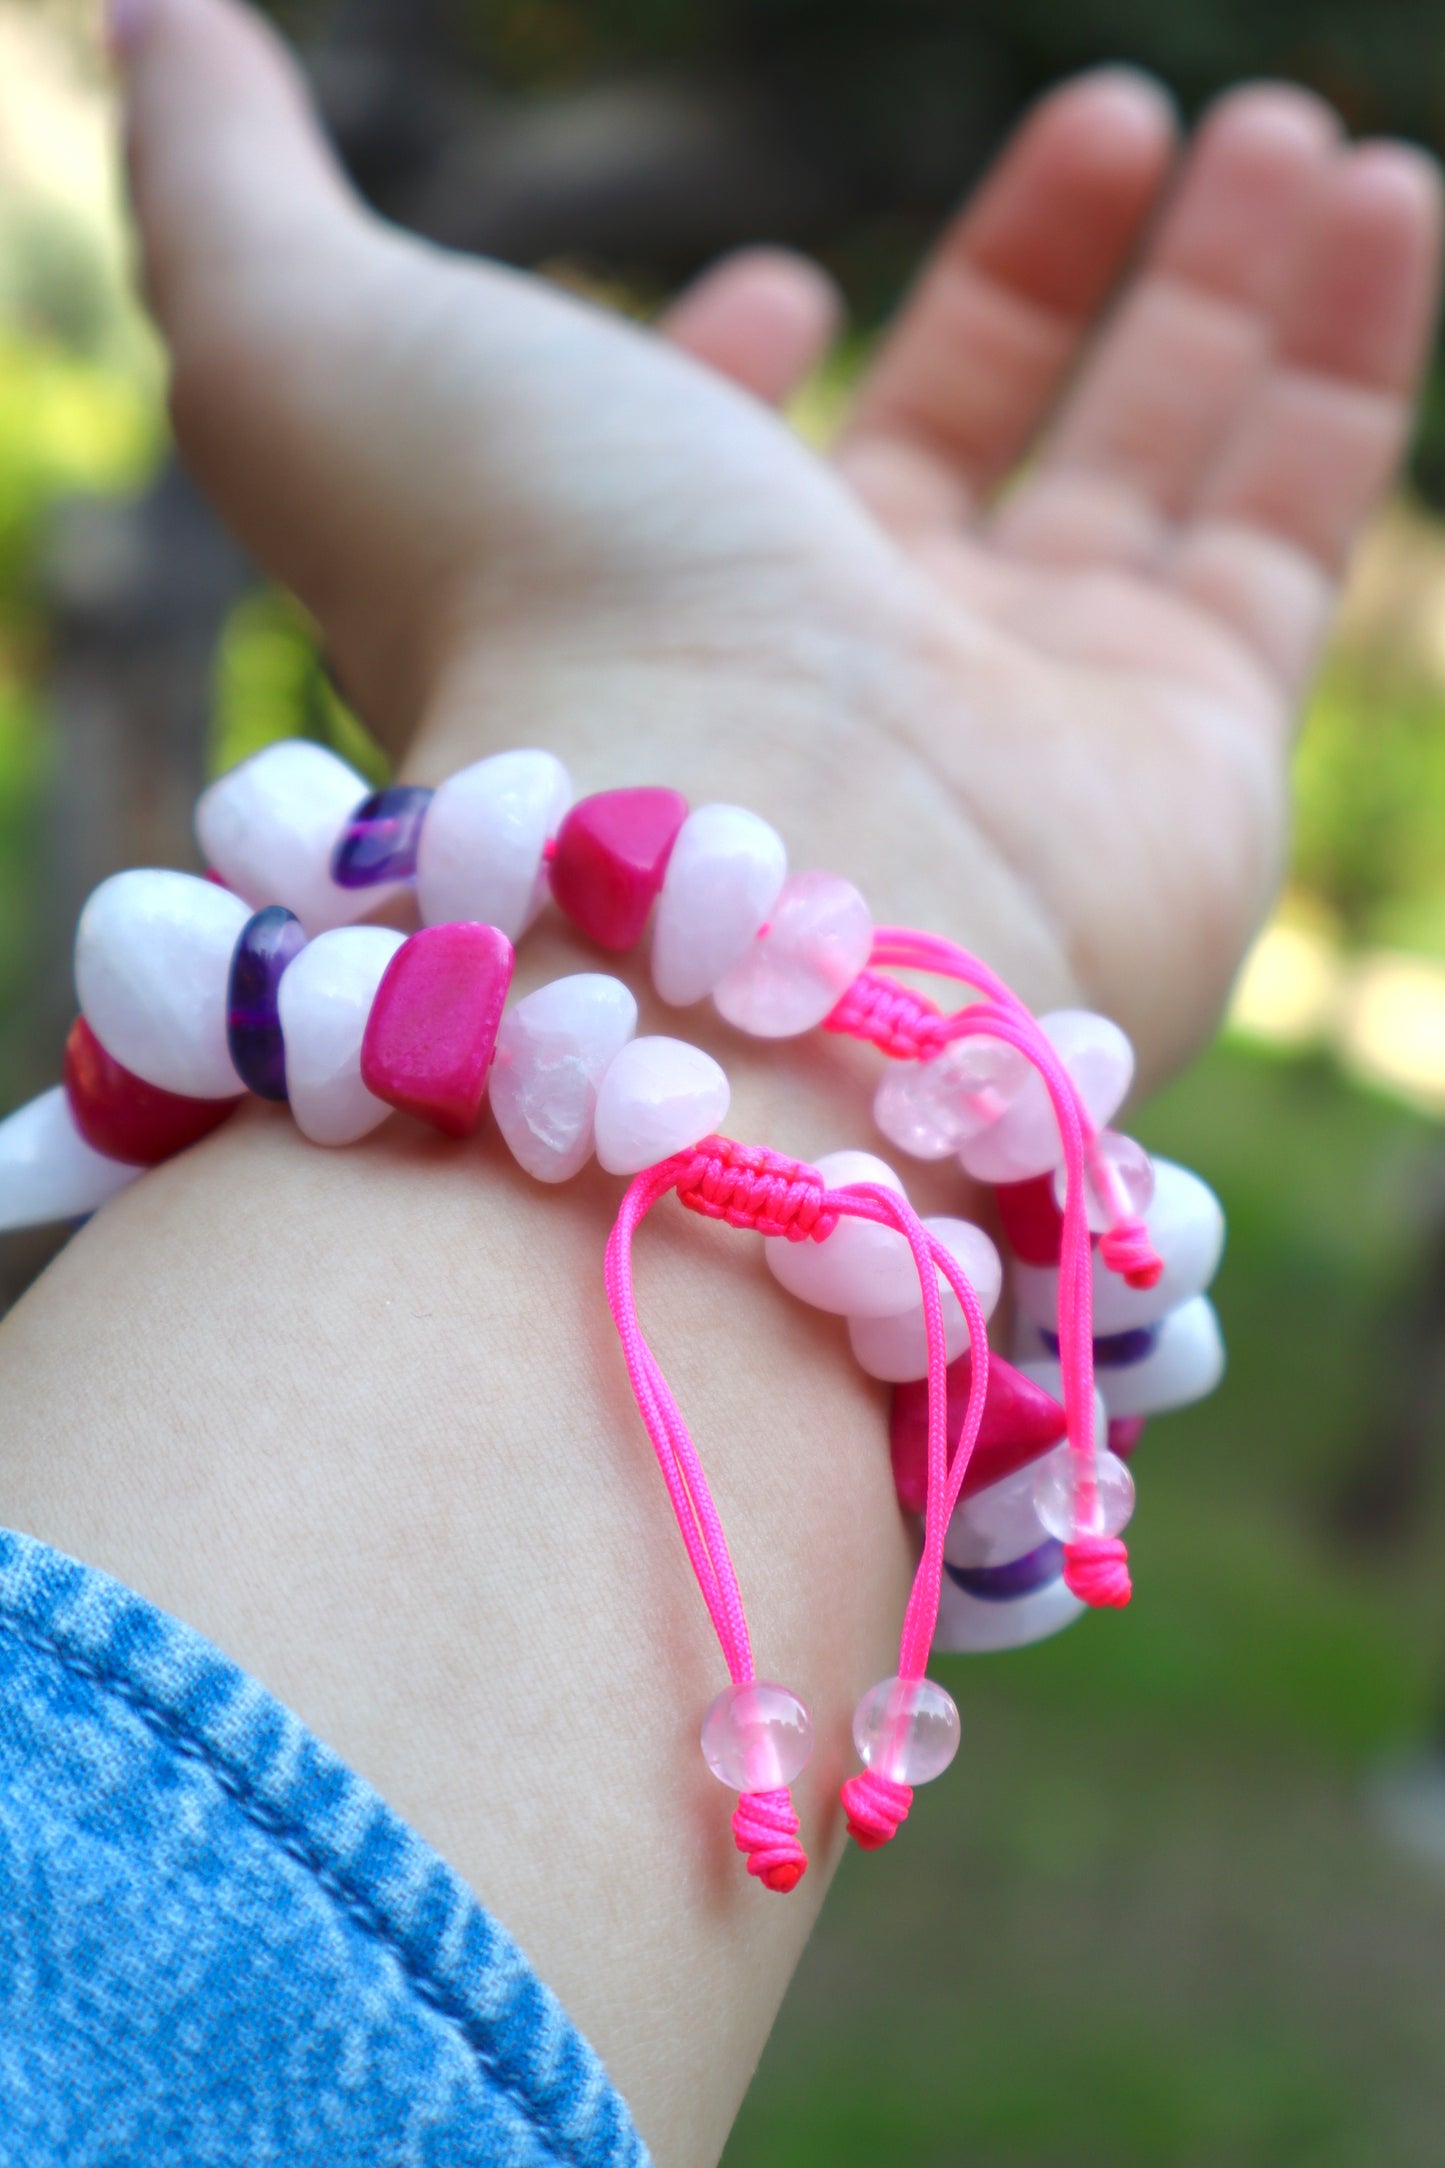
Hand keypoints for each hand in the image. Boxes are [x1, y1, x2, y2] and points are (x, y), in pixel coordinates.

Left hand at [119, 2, 1441, 1088]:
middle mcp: (844, 671)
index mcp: (657, 586)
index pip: (722, 470)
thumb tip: (149, 16)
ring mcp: (1025, 721)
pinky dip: (1343, 362)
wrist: (743, 896)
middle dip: (1046, 279)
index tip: (769, 282)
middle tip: (1131, 122)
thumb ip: (232, 182)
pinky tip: (1383, 202)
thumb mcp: (319, 347)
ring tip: (1293, 138)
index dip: (733, 363)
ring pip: (1154, 476)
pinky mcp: (1188, 756)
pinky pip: (1285, 530)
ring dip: (1225, 297)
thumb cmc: (528, 615)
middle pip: (970, 446)